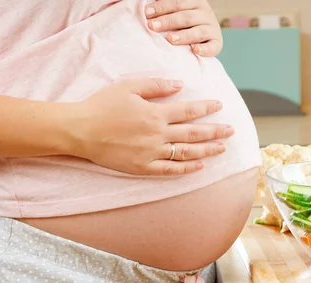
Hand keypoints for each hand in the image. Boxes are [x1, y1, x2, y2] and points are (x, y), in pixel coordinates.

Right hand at [66, 78, 232, 174]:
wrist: (80, 130)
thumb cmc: (102, 105)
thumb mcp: (128, 87)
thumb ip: (156, 85)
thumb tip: (180, 85)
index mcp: (155, 113)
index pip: (189, 110)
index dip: (207, 108)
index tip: (220, 106)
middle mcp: (157, 134)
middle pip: (194, 134)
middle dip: (215, 131)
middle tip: (231, 131)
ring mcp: (151, 153)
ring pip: (186, 153)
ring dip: (207, 150)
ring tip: (222, 148)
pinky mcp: (142, 167)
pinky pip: (170, 170)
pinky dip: (186, 169)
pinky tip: (199, 166)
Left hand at [145, 0, 222, 56]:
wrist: (203, 36)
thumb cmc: (182, 23)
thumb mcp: (177, 12)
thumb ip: (166, 9)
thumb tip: (145, 9)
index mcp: (195, 2)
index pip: (177, 2)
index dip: (162, 7)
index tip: (146, 13)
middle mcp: (205, 13)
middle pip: (186, 16)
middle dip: (168, 21)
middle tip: (152, 26)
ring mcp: (212, 28)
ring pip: (199, 31)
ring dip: (184, 35)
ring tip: (170, 39)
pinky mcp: (217, 43)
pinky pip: (213, 47)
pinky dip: (205, 49)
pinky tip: (195, 50)